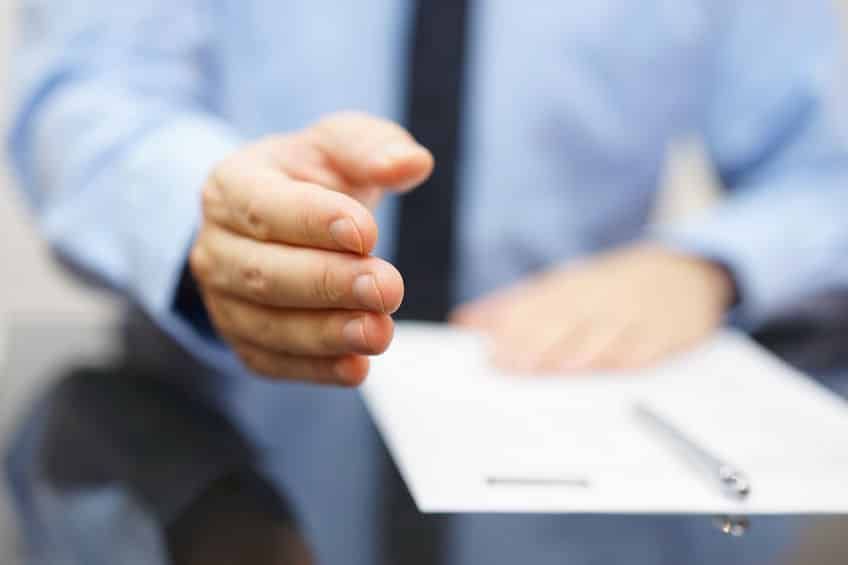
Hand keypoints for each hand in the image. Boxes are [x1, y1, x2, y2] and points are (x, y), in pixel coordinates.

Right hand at [190, 112, 432, 384]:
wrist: (282, 220)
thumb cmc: (312, 179)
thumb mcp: (337, 146)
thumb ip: (372, 147)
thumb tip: (412, 162)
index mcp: (232, 186)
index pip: (264, 207)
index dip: (313, 222)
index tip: (367, 233)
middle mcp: (216, 246)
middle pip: (263, 273)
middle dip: (328, 284)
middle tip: (388, 288)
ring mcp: (223, 299)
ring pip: (266, 325)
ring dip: (327, 334)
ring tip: (379, 333)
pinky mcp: (244, 340)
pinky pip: (272, 362)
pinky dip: (315, 369)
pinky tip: (356, 367)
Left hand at [451, 244, 735, 372]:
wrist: (688, 273)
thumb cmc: (614, 286)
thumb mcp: (564, 286)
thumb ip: (515, 305)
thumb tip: (466, 321)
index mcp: (574, 286)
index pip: (539, 307)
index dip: (514, 330)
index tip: (492, 354)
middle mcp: (602, 298)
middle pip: (567, 322)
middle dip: (538, 345)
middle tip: (512, 367)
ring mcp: (636, 315)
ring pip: (605, 334)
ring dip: (581, 352)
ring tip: (557, 369)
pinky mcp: (668, 334)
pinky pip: (650, 347)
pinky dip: (632, 356)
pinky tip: (615, 366)